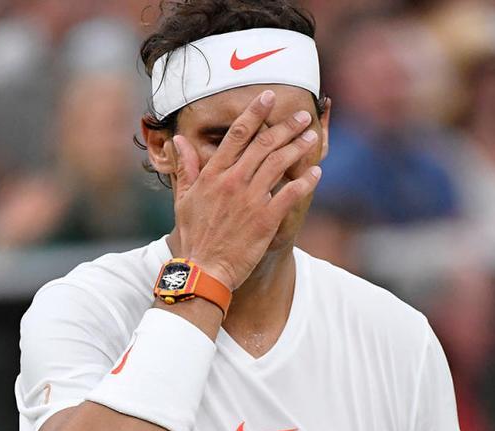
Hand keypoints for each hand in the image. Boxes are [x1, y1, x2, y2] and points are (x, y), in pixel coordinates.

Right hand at [170, 90, 321, 289]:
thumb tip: (177, 141)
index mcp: (213, 174)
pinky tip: (316, 173)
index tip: (268, 97)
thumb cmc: (192, 237)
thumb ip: (185, 167)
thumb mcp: (183, 199)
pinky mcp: (265, 219)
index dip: (255, 113)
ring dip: (298, 148)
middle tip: (302, 116)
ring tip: (311, 137)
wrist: (203, 270)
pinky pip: (290, 194)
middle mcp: (233, 181)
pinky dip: (305, 181)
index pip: (237, 135)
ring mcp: (250, 199)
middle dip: (286, 127)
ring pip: (279, 164)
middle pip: (264, 144)